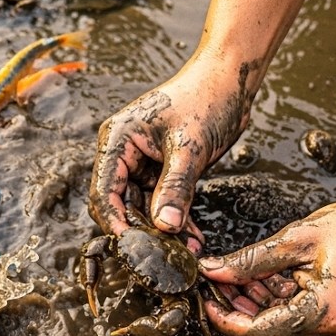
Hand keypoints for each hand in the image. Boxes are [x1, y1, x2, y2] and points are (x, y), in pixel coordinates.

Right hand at [88, 57, 255, 252]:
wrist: (231, 81)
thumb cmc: (206, 99)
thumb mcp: (189, 147)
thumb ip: (175, 187)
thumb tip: (164, 226)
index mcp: (117, 140)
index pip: (104, 190)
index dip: (115, 220)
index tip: (133, 246)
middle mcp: (123, 153)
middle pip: (121, 202)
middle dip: (142, 229)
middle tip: (164, 254)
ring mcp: (142, 162)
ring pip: (144, 206)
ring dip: (163, 228)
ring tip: (186, 250)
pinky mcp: (162, 169)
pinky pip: (163, 201)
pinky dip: (176, 218)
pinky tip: (192, 237)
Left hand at [198, 194, 335, 335]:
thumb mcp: (296, 238)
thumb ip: (250, 261)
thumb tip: (211, 271)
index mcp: (323, 315)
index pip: (257, 333)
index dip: (224, 318)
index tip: (205, 298)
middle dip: (238, 312)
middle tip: (217, 283)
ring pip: (283, 335)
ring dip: (258, 310)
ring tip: (241, 278)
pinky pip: (302, 328)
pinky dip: (281, 309)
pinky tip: (269, 282)